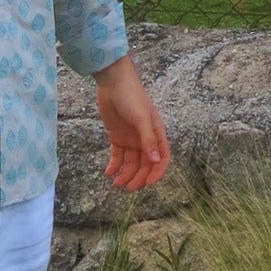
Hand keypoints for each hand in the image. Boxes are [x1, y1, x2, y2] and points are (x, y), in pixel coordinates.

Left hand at [95, 55, 170, 188]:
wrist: (113, 82)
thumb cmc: (132, 96)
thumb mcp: (142, 118)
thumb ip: (148, 140)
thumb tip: (155, 161)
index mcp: (156, 133)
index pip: (162, 158)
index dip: (157, 172)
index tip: (147, 184)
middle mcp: (145, 138)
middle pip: (145, 164)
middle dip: (138, 177)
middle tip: (127, 188)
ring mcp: (131, 138)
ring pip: (131, 163)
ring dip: (125, 174)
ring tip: (116, 183)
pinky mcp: (117, 137)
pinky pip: (117, 156)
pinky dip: (114, 165)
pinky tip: (108, 172)